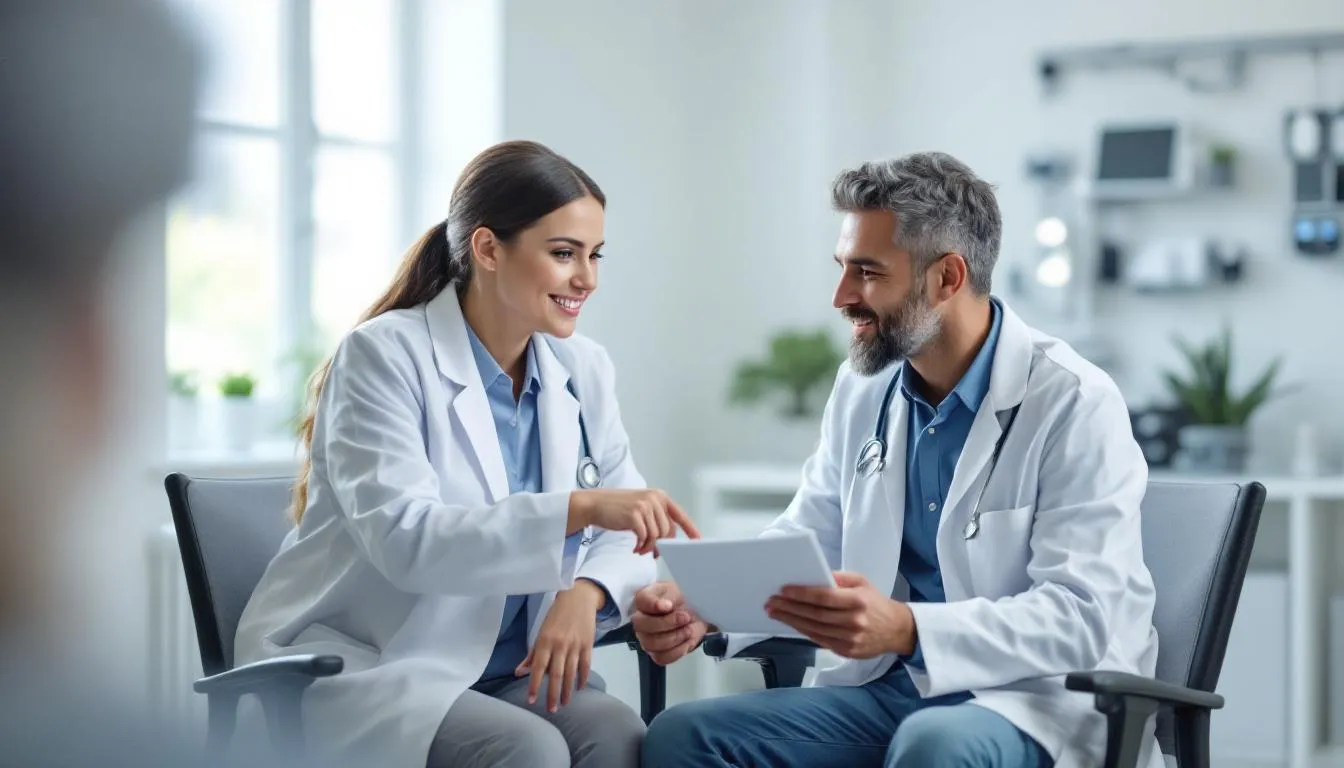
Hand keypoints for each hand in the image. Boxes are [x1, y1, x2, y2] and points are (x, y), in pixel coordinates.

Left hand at [515, 579, 604, 711]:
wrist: (578, 598)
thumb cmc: (556, 616)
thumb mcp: (541, 633)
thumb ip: (532, 654)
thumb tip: (519, 672)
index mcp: (545, 642)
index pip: (538, 668)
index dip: (535, 685)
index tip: (532, 700)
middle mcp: (560, 645)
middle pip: (556, 675)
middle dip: (553, 694)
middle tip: (551, 709)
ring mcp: (575, 645)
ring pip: (571, 673)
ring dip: (568, 691)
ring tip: (564, 704)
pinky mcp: (588, 644)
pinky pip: (585, 665)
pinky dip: (582, 678)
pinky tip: (579, 688)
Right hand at [569, 488, 701, 555]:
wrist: (594, 504)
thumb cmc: (617, 509)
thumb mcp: (641, 508)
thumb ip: (656, 518)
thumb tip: (668, 539)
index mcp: (659, 496)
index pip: (680, 515)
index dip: (690, 529)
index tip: (698, 540)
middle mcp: (654, 498)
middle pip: (668, 530)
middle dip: (661, 545)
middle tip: (652, 553)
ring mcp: (644, 505)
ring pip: (657, 536)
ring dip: (649, 548)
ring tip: (640, 550)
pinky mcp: (634, 514)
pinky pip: (645, 538)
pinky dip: (641, 547)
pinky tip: (634, 548)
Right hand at [632, 581, 706, 664]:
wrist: (696, 615)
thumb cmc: (683, 599)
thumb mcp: (679, 590)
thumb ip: (670, 595)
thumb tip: (664, 605)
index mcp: (643, 600)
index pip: (641, 601)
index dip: (653, 605)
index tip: (669, 605)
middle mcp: (640, 620)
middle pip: (643, 626)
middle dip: (667, 623)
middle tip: (685, 617)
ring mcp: (646, 639)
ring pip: (652, 644)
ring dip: (674, 637)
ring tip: (688, 629)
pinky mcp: (656, 653)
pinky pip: (662, 658)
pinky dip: (677, 651)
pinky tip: (687, 641)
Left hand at [764, 571, 915, 659]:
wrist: (897, 630)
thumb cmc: (875, 603)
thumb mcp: (861, 582)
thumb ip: (838, 579)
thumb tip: (813, 576)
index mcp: (858, 600)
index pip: (824, 597)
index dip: (802, 594)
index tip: (783, 590)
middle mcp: (854, 621)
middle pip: (815, 615)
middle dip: (790, 608)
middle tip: (771, 602)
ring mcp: (851, 639)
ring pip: (814, 629)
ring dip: (791, 621)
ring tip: (775, 612)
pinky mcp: (847, 652)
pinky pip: (820, 641)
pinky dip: (803, 631)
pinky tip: (791, 624)